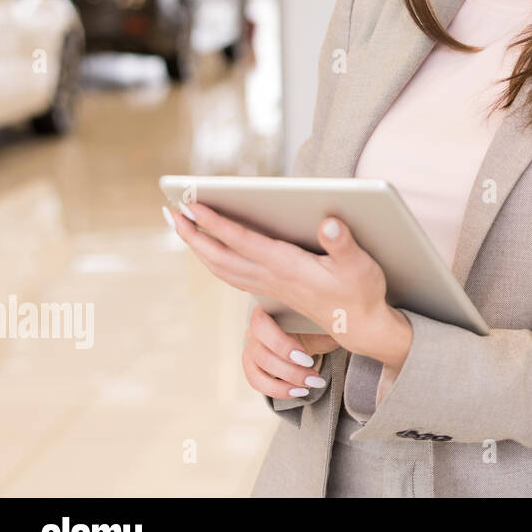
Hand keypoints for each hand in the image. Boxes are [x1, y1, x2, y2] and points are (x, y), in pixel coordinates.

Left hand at [164, 201, 410, 364]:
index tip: (192, 203)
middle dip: (193, 234)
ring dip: (197, 247)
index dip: (215, 222)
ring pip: (221, 267)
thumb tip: (329, 222)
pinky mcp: (272, 290)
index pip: (241, 241)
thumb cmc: (361, 293)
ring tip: (181, 226)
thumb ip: (343, 244)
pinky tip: (209, 250)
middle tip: (170, 212)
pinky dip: (212, 260)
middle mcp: (272, 277)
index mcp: (287, 267)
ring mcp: (269, 285)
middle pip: (219, 256)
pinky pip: (231, 274)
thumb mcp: (360, 266)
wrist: (360, 327)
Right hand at [243, 304, 337, 399]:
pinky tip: (299, 392)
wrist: (306, 334)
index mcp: (267, 310)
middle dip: (289, 370)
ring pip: (257, 371)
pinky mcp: (252, 366)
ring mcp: (250, 349)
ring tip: (311, 385)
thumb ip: (327, 321)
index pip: (262, 325)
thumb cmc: (312, 324)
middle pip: (261, 353)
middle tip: (314, 377)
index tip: (307, 359)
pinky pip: (257, 383)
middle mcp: (254, 330)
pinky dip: (277, 391)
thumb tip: (344, 327)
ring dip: (285, 382)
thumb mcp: (321, 321)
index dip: (281, 345)